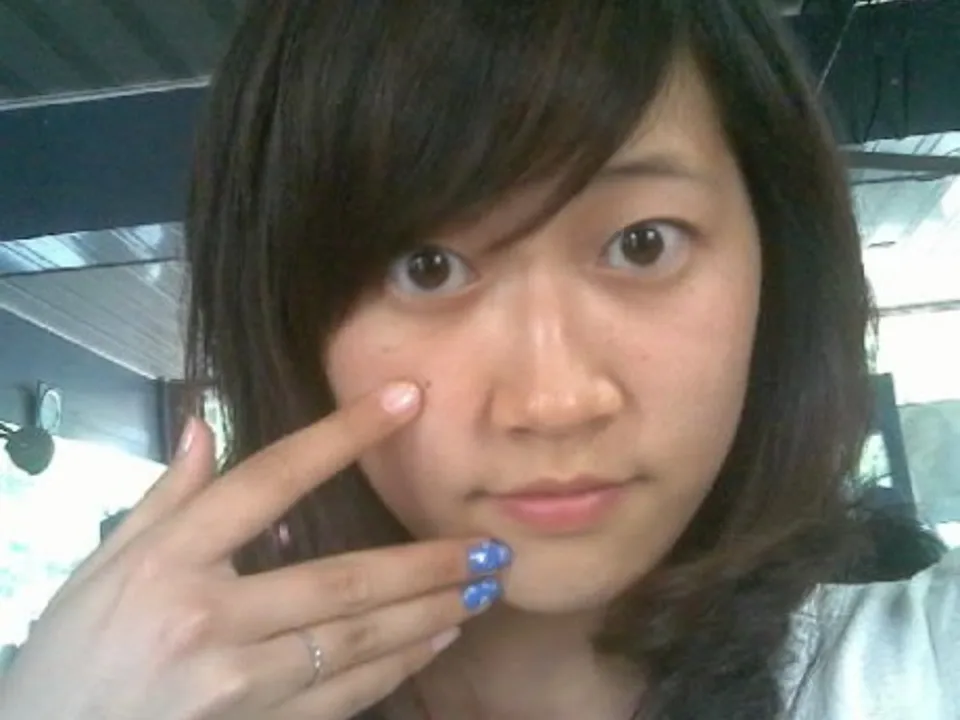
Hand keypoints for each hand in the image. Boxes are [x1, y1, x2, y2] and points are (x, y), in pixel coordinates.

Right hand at [0, 382, 510, 719]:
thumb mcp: (97, 571)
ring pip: (357, 641)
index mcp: (169, 562)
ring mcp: (236, 684)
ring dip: (428, 612)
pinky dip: (399, 665)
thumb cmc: (69, 660)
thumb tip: (202, 427)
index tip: (405, 400)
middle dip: (426, 562)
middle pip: (341, 579)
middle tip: (488, 546)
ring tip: (482, 588)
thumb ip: (162, 500)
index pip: (271, 479)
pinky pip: (344, 696)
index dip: (343, 435)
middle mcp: (209, 618)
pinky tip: (437, 638)